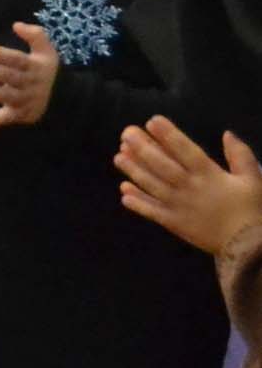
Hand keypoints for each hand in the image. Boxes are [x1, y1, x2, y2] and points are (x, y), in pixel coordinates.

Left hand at [0, 22, 58, 128]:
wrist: (65, 98)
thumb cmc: (47, 70)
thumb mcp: (47, 51)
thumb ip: (35, 35)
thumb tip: (16, 24)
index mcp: (34, 66)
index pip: (17, 59)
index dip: (1, 54)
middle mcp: (30, 83)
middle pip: (10, 77)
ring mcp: (26, 100)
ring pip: (8, 97)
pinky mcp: (22, 114)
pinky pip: (7, 118)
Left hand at [117, 119, 261, 258]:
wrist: (249, 247)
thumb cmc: (251, 210)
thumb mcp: (253, 179)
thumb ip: (240, 155)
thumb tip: (227, 134)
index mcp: (210, 175)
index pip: (186, 150)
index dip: (168, 135)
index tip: (152, 121)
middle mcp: (190, 188)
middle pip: (162, 165)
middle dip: (143, 148)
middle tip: (126, 134)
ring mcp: (179, 206)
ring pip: (152, 185)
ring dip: (134, 171)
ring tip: (119, 156)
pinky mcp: (174, 223)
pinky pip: (152, 211)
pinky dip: (137, 201)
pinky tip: (123, 190)